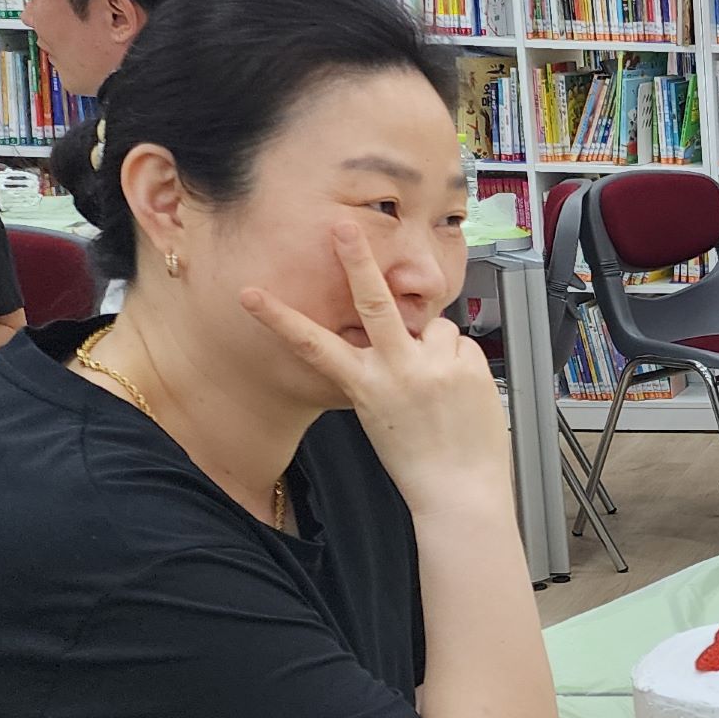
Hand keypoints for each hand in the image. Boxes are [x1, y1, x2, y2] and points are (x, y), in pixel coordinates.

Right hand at [242, 223, 507, 512]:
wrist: (460, 490)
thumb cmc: (418, 458)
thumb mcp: (380, 412)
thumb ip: (382, 367)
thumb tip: (396, 333)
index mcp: (365, 385)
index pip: (313, 345)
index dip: (278, 318)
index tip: (250, 294)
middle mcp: (397, 369)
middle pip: (373, 302)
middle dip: (356, 260)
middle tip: (343, 226)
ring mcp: (434, 365)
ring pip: (433, 325)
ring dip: (435, 344)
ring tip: (439, 386)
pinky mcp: (467, 365)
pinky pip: (460, 343)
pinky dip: (459, 360)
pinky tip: (459, 391)